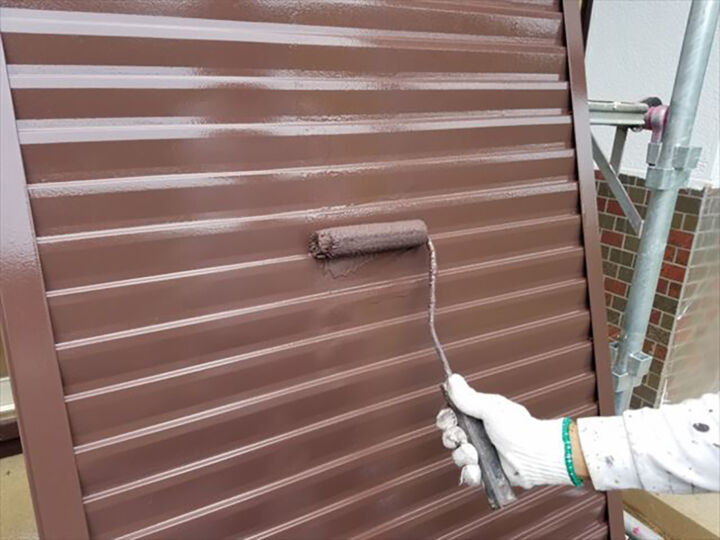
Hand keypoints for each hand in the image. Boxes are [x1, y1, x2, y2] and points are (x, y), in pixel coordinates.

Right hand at [436, 374, 578, 489]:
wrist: (536, 455)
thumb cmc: (519, 428)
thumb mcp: (490, 409)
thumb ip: (468, 397)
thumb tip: (452, 378)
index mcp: (478, 414)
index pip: (451, 415)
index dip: (447, 419)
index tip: (451, 420)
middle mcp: (478, 433)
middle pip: (450, 436)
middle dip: (454, 438)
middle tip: (464, 438)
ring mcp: (481, 453)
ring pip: (457, 456)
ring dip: (463, 456)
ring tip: (475, 455)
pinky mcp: (486, 472)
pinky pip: (468, 474)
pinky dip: (470, 473)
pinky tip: (477, 469)